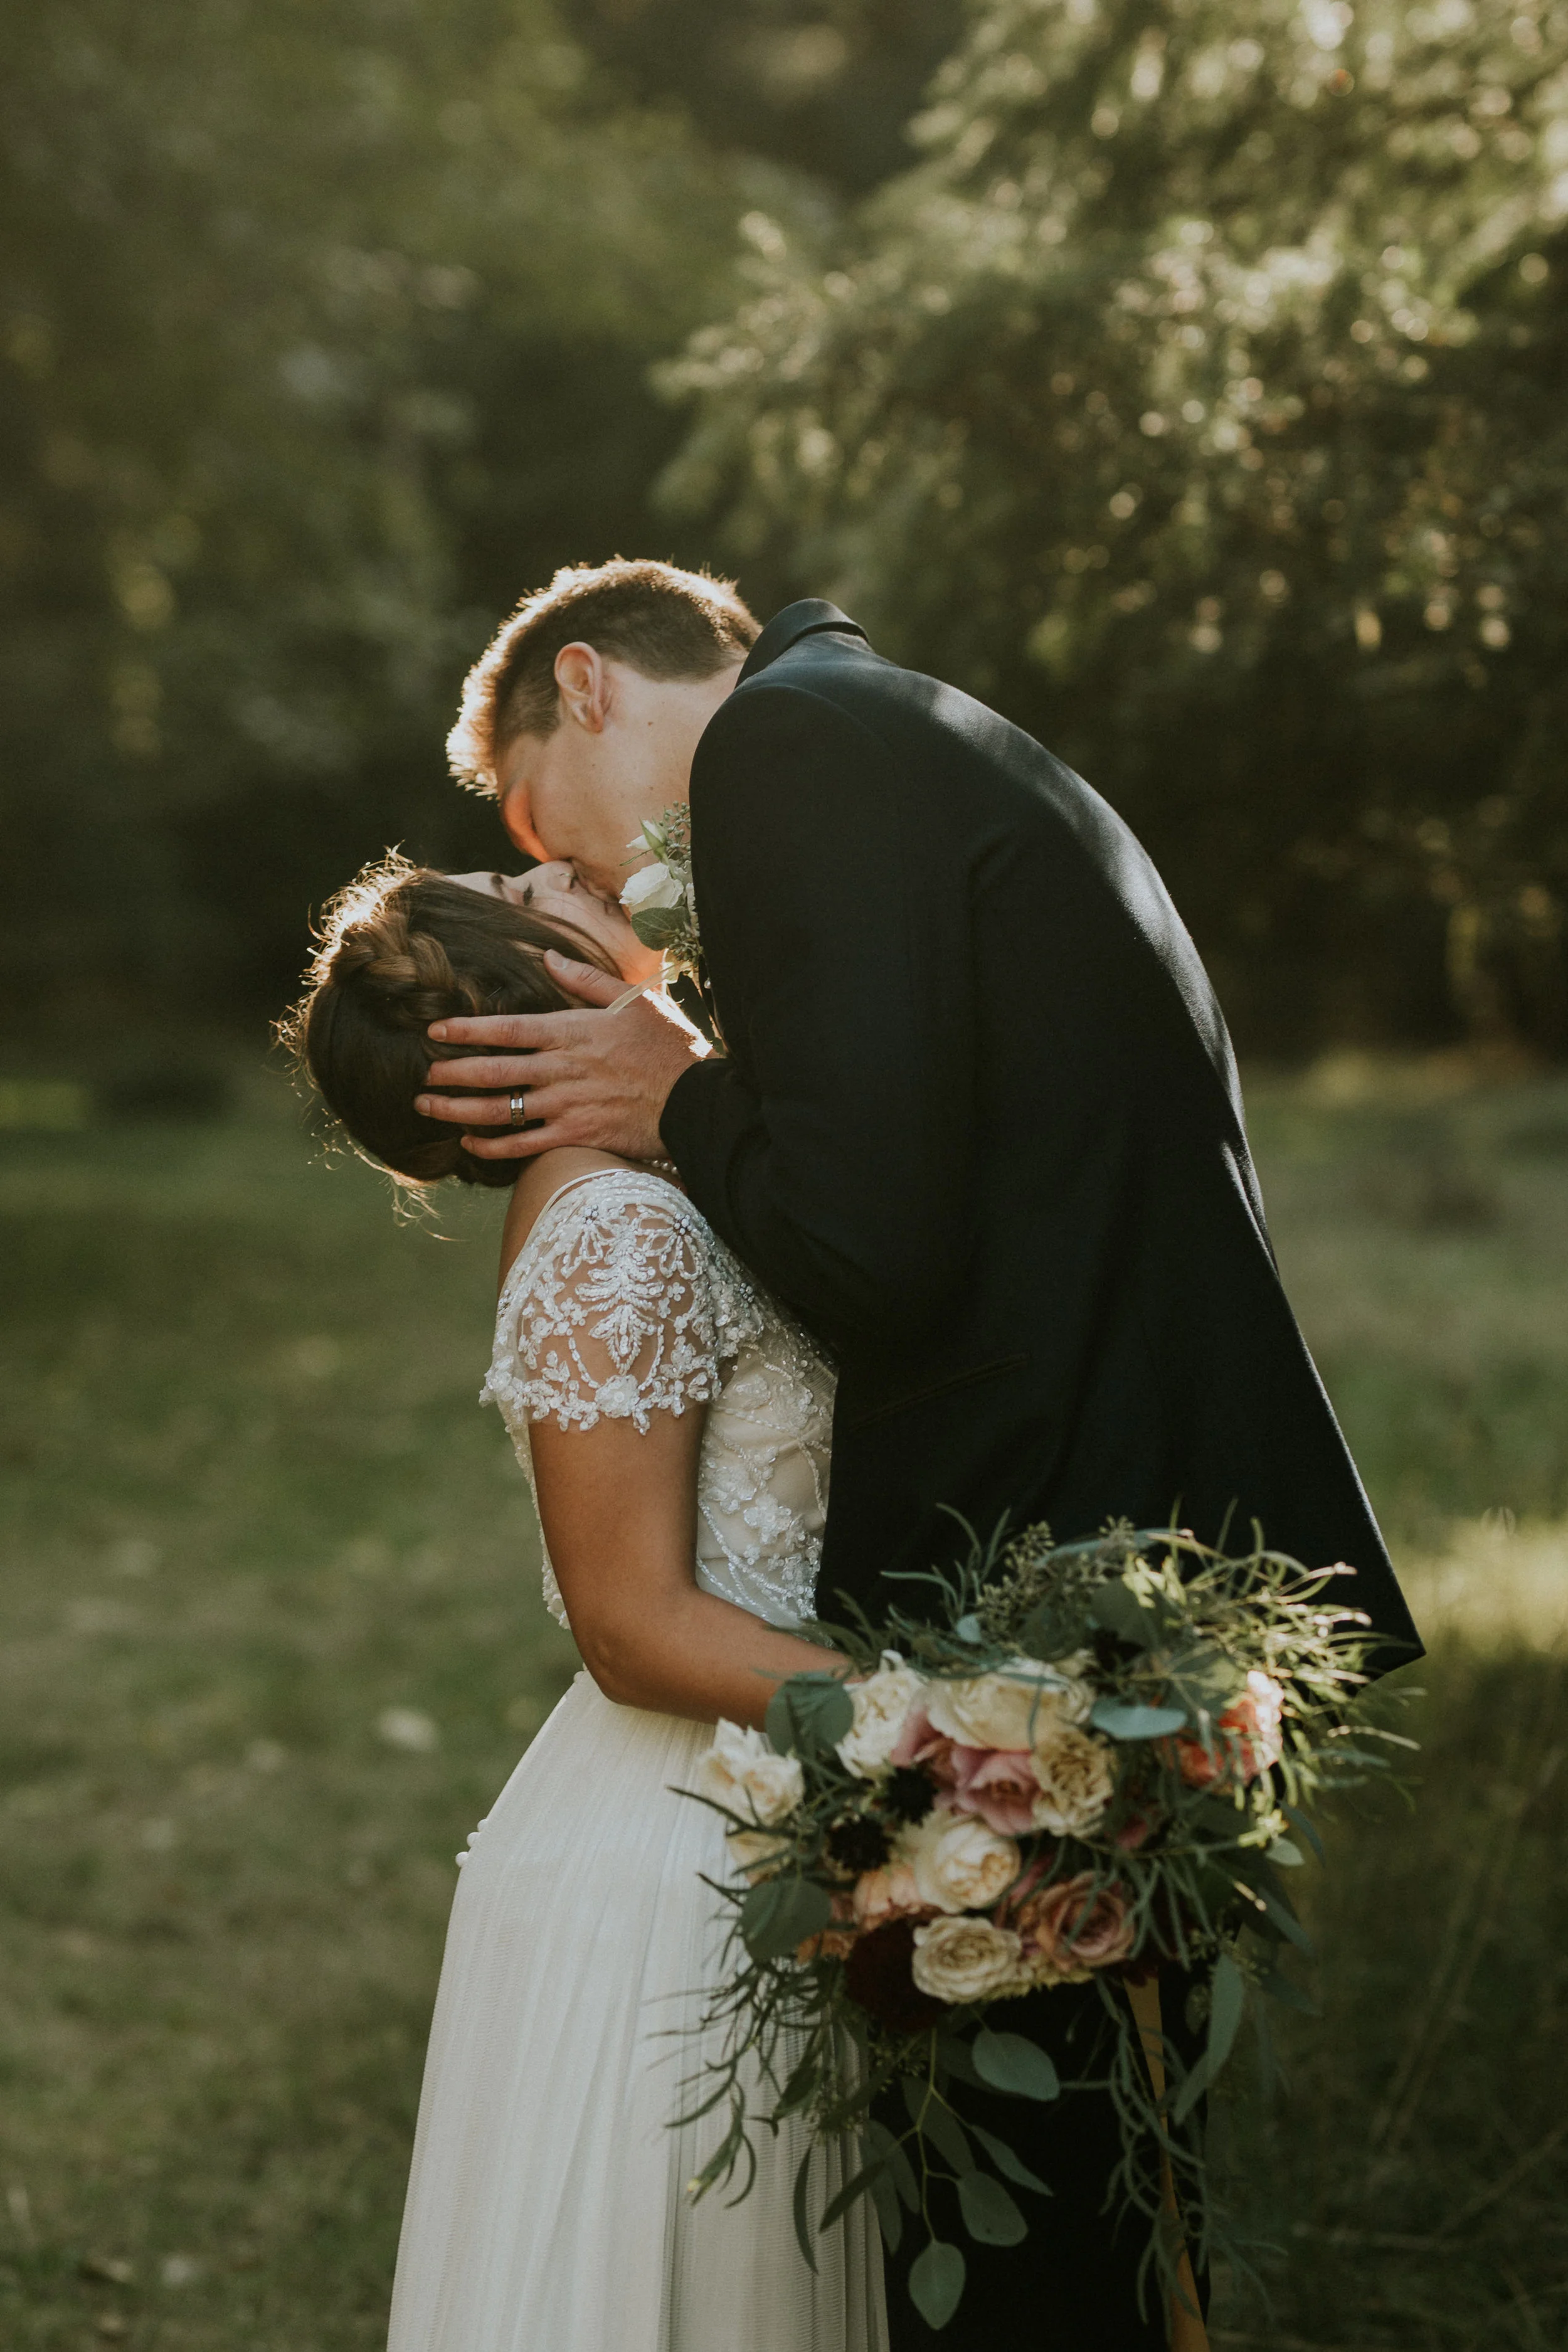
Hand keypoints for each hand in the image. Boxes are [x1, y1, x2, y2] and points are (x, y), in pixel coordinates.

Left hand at [416, 952, 707, 1161]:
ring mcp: (567, 1105)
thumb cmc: (668, 1047)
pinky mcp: (577, 1135)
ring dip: (459, 1110)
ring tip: (428, 1107)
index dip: (467, 1031)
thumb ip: (586, 980)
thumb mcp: (633, 1000)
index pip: (507, 1028)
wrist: (695, 1100)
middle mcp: (562, 1068)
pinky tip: (470, 1145)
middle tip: (421, 1075)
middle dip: (451, 1074)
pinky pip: (525, 1145)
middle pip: (494, 1071)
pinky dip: (494, 1147)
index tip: (435, 1033)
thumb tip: (548, 959)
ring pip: (501, 1109)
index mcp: (572, 1031)